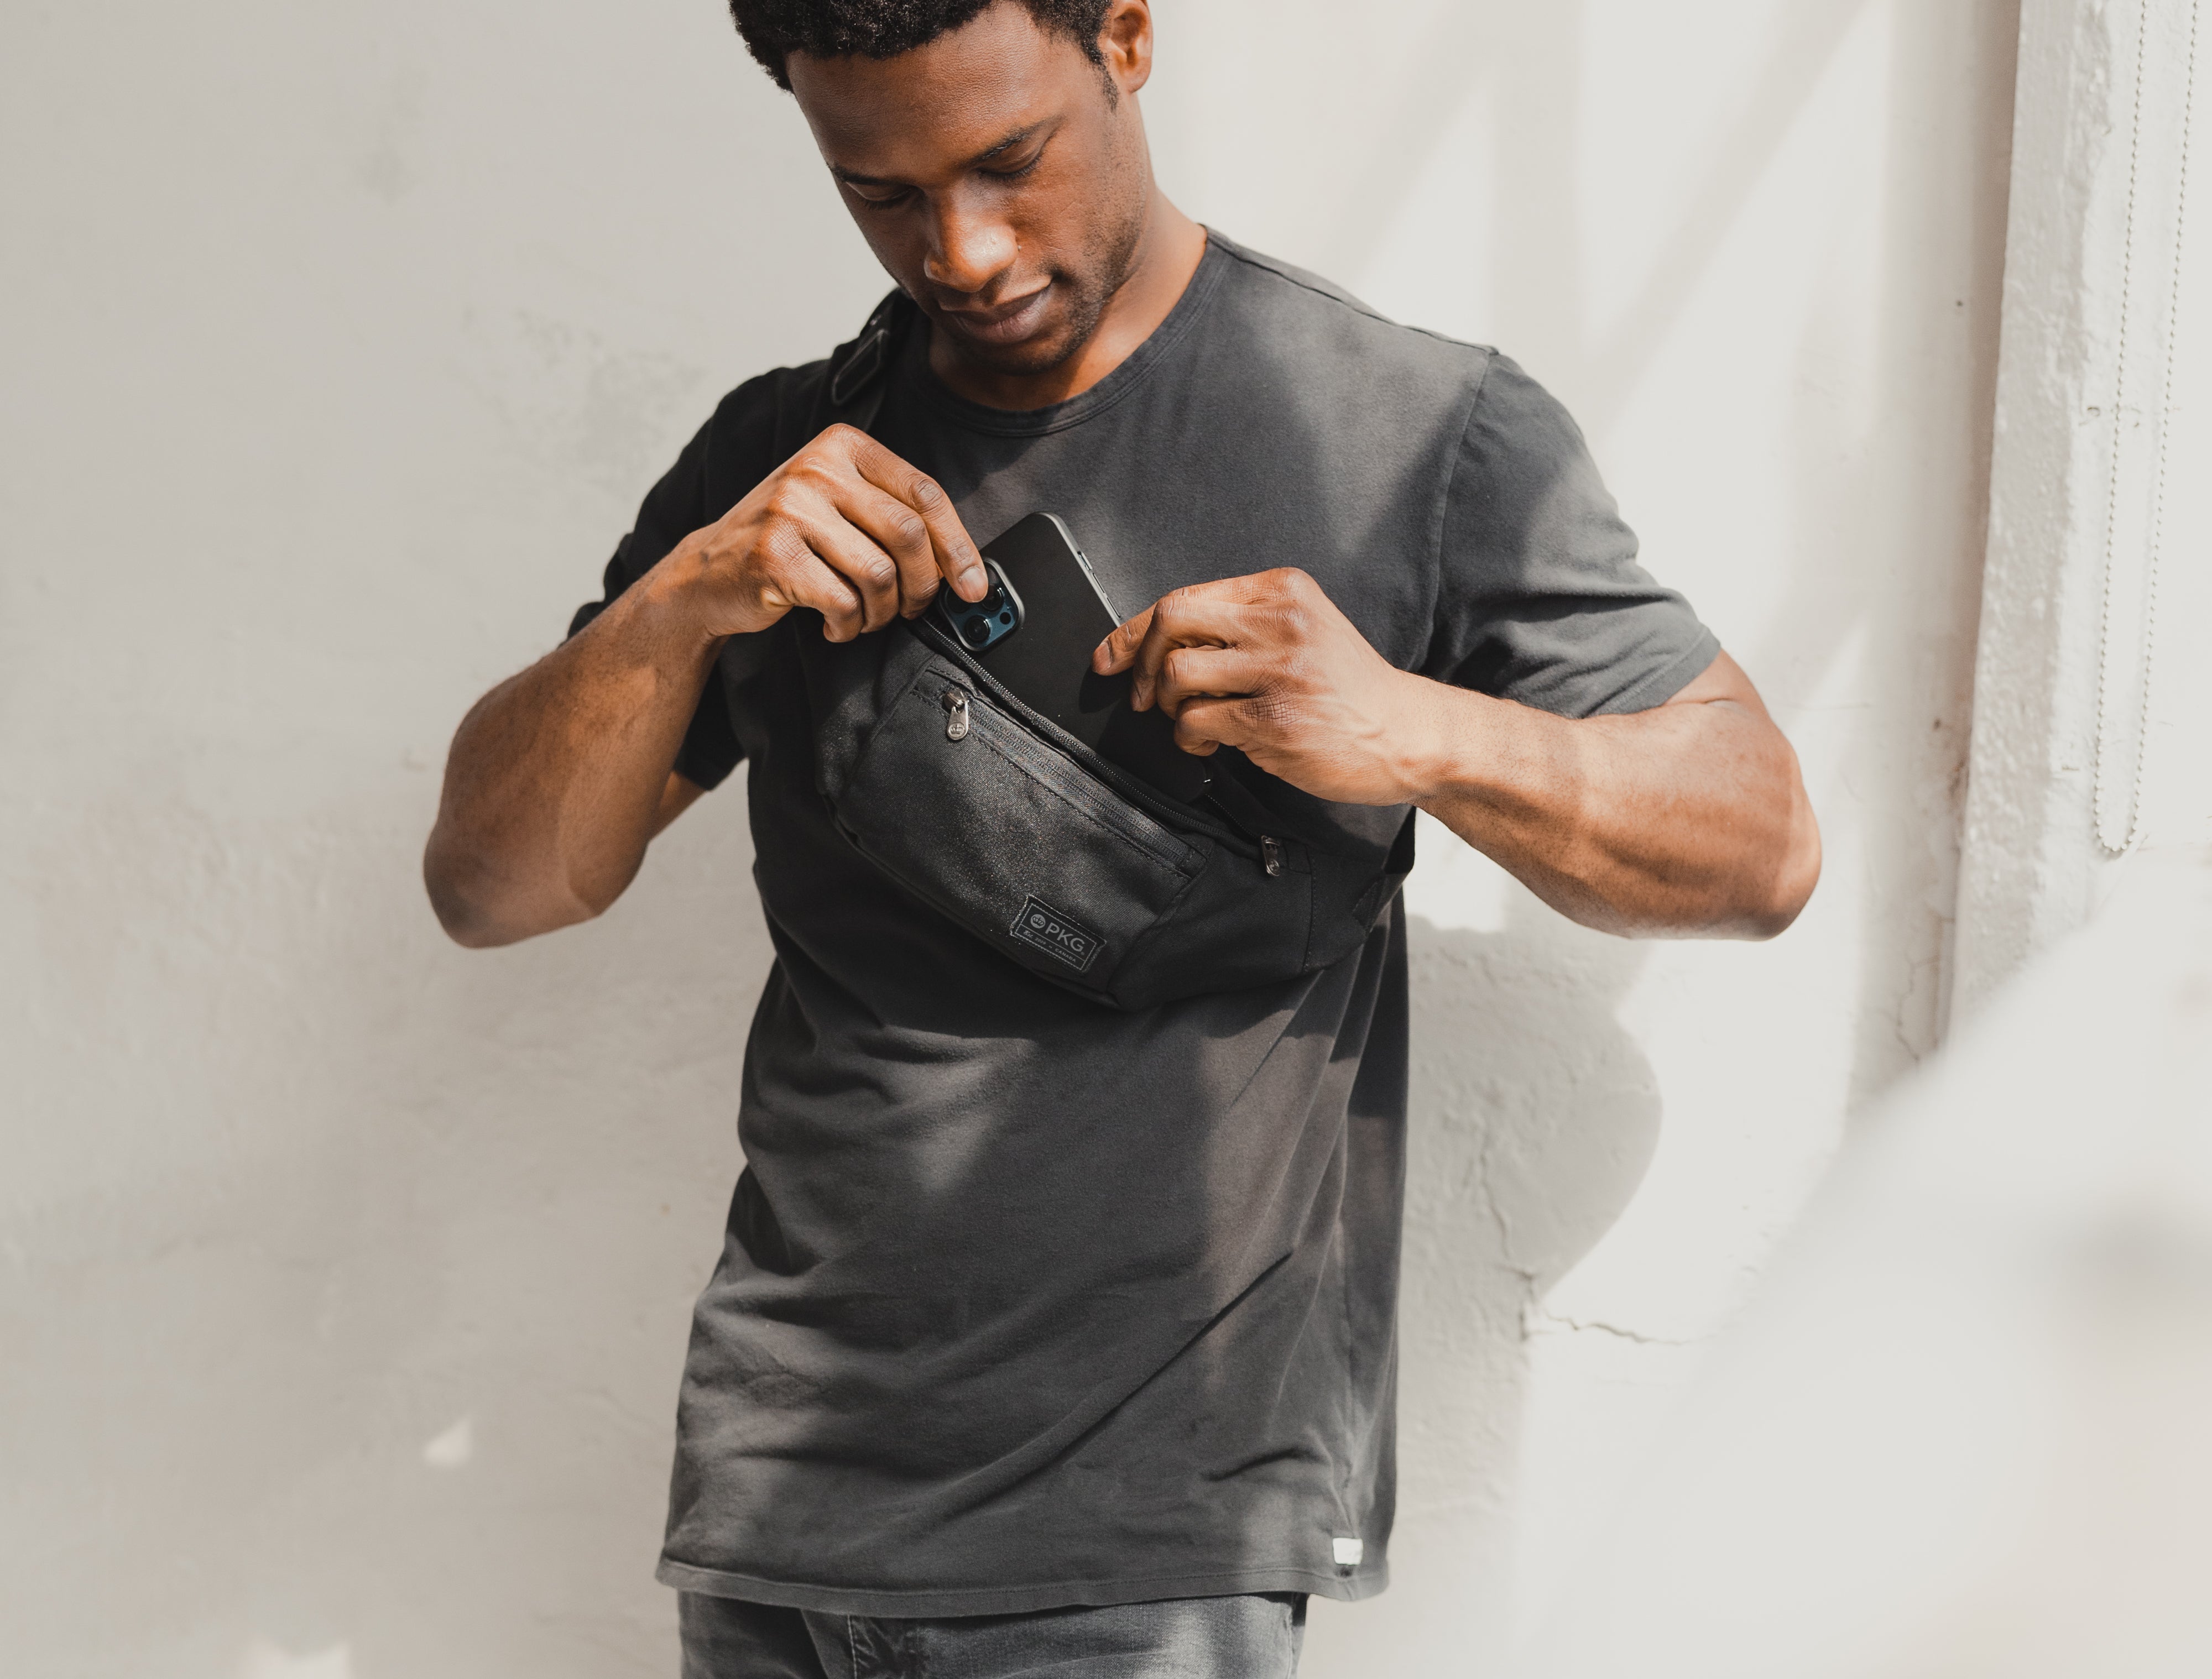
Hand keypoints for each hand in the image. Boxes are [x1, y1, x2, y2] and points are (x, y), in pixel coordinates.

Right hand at [663, 424, 986, 643]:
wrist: (708, 571)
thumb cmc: (789, 540)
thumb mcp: (838, 505)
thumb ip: (891, 513)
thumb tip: (962, 563)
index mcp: (843, 446)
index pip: (924, 493)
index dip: (959, 545)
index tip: (975, 586)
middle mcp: (816, 468)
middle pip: (908, 534)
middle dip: (923, 585)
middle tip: (914, 608)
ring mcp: (791, 509)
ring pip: (879, 573)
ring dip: (883, 611)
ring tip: (867, 616)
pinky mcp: (773, 555)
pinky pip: (843, 602)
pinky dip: (850, 625)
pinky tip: (837, 625)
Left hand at [1093, 568, 1441, 806]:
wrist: (1408, 733)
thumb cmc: (1350, 690)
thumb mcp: (1303, 632)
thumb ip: (1241, 628)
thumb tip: (1154, 645)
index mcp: (1283, 590)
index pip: (1184, 597)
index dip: (1132, 630)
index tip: (1108, 656)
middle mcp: (1282, 621)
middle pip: (1171, 622)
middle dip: (1140, 664)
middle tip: (1143, 696)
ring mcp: (1280, 670)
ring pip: (1177, 675)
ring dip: (1168, 708)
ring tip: (1194, 722)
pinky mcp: (1277, 719)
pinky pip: (1196, 722)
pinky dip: (1190, 739)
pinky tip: (1214, 744)